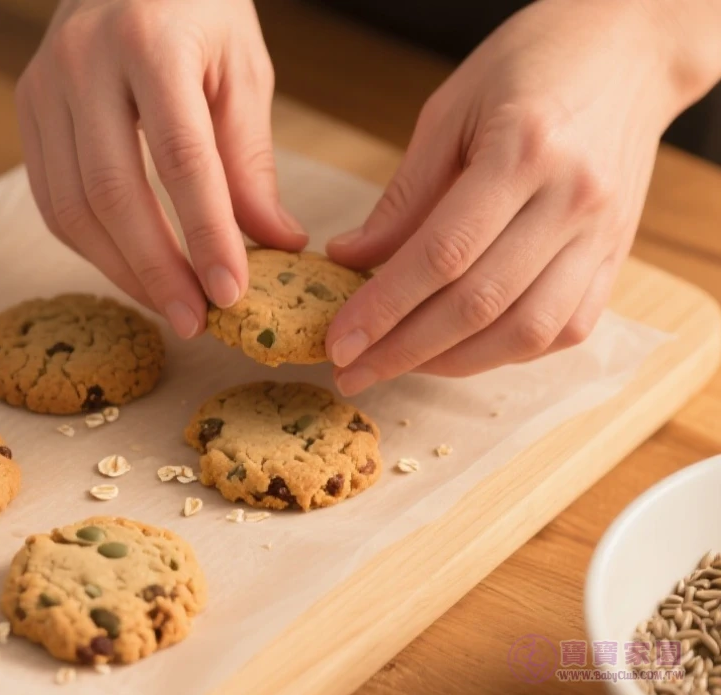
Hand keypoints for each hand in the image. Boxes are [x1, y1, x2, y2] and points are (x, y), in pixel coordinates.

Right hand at [16, 0, 307, 338]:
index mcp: (151, 41)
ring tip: (168, 306)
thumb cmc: (197, 10)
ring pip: (71, 205)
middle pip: (113, 191)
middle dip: (156, 268)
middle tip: (196, 319)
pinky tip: (130, 268)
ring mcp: (44, 83)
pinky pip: (51, 198)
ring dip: (120, 269)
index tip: (232, 292)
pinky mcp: (25, 106)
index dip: (205, 234)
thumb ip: (250, 159)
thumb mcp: (242, 69)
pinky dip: (91, 245)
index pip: (180, 157)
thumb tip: (274, 246)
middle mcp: (84, 61)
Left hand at [323, 0, 710, 394]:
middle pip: (480, 304)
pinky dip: (508, 351)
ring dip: (454, 362)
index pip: (441, 256)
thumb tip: (352, 259)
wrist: (631, 48)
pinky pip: (566, 327)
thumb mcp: (450, 111)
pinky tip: (461, 350)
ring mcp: (603, 233)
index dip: (383, 308)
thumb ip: (405, 195)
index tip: (339, 341)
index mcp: (523, 152)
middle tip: (353, 371)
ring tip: (399, 366)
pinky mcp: (618, 255)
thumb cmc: (531, 64)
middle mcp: (572, 200)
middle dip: (405, 351)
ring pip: (527, 330)